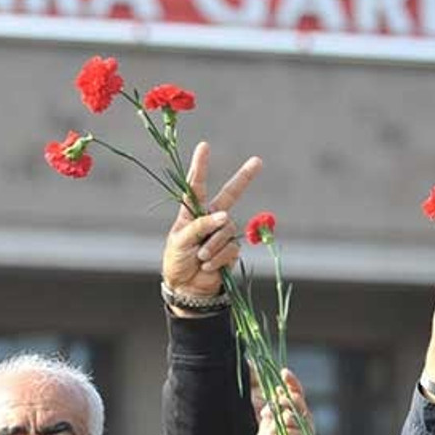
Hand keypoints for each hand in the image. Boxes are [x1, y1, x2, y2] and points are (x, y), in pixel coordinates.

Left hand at [162, 142, 260, 303]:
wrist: (186, 288)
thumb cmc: (176, 261)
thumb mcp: (180, 240)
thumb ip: (200, 226)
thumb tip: (224, 217)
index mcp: (192, 213)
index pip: (196, 186)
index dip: (201, 166)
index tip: (204, 146)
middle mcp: (210, 219)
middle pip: (230, 195)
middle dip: (244, 178)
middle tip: (258, 161)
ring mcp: (222, 234)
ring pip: (226, 229)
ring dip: (212, 245)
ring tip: (200, 257)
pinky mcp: (231, 250)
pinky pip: (231, 248)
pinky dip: (218, 257)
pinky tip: (208, 265)